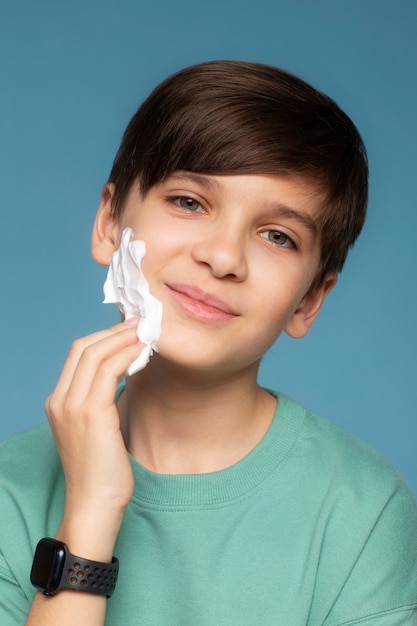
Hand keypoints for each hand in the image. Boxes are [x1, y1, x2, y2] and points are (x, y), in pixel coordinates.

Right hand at [45, 319, 142, 559]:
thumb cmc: (102, 472)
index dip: (104, 337)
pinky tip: (143, 351)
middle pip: (83, 347)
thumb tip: (124, 373)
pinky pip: (107, 369)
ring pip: (95, 353)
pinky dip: (126, 354)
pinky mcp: (90, 412)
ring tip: (145, 332)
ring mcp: (71, 405)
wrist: (95, 504)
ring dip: (123, 338)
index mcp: (58, 402)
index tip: (129, 330)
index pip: (77, 354)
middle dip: (113, 331)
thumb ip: (101, 401)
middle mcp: (59, 400)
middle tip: (140, 323)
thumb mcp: (97, 430)